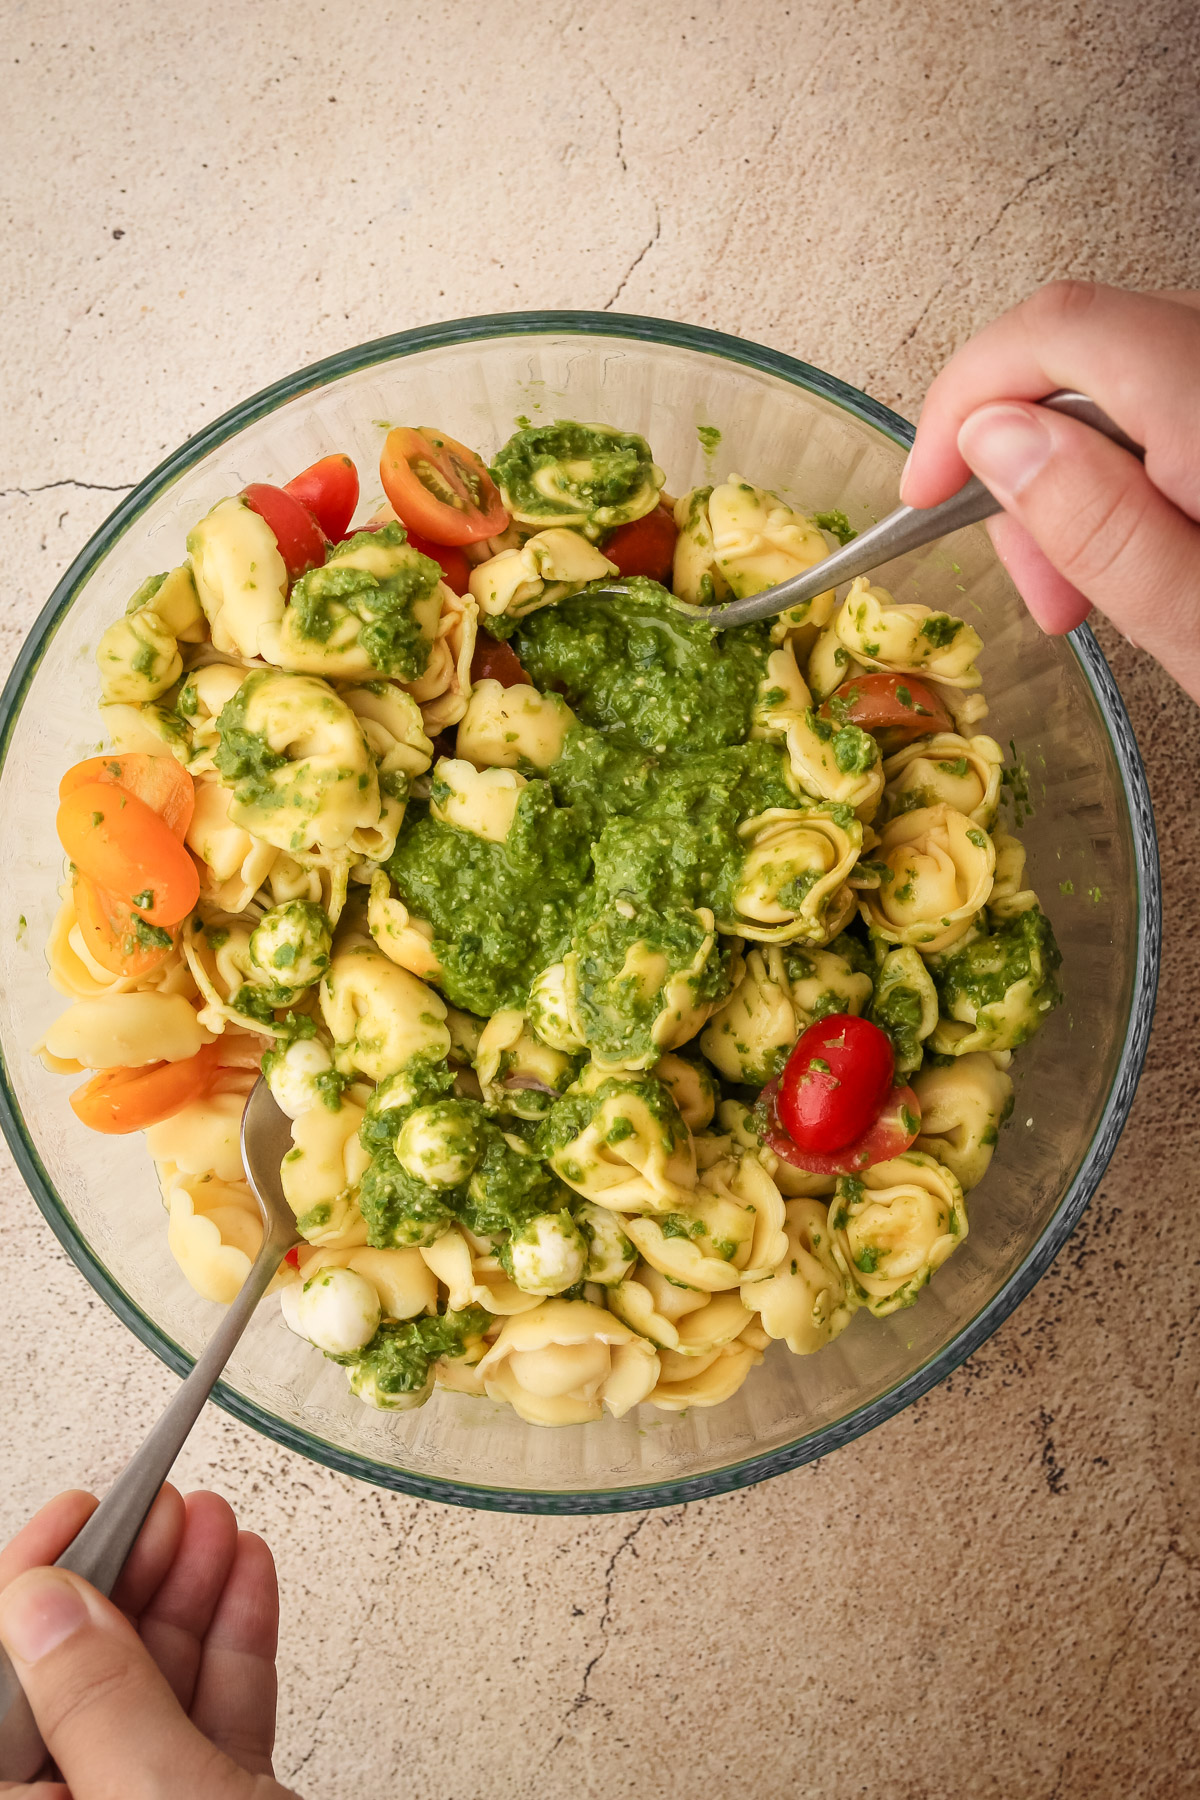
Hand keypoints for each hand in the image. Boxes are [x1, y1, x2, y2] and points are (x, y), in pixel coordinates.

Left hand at [0, 1487, 301, 1798]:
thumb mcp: (162, 1797)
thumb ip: (100, 1703)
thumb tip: (43, 1603)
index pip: (5, 1686)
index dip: (34, 1587)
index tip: (79, 1514)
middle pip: (83, 1675)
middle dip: (126, 1578)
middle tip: (162, 1511)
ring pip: (157, 1687)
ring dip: (191, 1593)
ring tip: (214, 1521)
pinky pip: (217, 1712)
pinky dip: (237, 1642)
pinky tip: (247, 1577)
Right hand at [900, 282, 1199, 702]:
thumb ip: (1097, 523)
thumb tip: (991, 436)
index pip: (1057, 330)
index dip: (963, 401)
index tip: (924, 489)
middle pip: (1085, 351)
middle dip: (1022, 459)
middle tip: (1035, 578)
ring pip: (1125, 380)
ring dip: (1075, 476)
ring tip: (1084, 587)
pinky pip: (1170, 402)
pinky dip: (1132, 470)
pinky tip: (1142, 549)